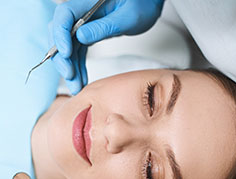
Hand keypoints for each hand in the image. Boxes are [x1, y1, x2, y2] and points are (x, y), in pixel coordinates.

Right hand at [49, 0, 164, 94]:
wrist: (147, 4)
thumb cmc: (142, 5)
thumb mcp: (128, 17)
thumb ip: (105, 26)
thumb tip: (81, 36)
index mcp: (88, 1)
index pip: (65, 14)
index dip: (61, 34)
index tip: (66, 54)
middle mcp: (82, 11)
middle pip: (61, 33)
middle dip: (62, 57)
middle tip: (70, 76)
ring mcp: (84, 24)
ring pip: (68, 46)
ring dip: (70, 67)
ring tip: (76, 86)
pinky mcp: (88, 34)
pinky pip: (78, 51)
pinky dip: (78, 66)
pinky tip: (81, 79)